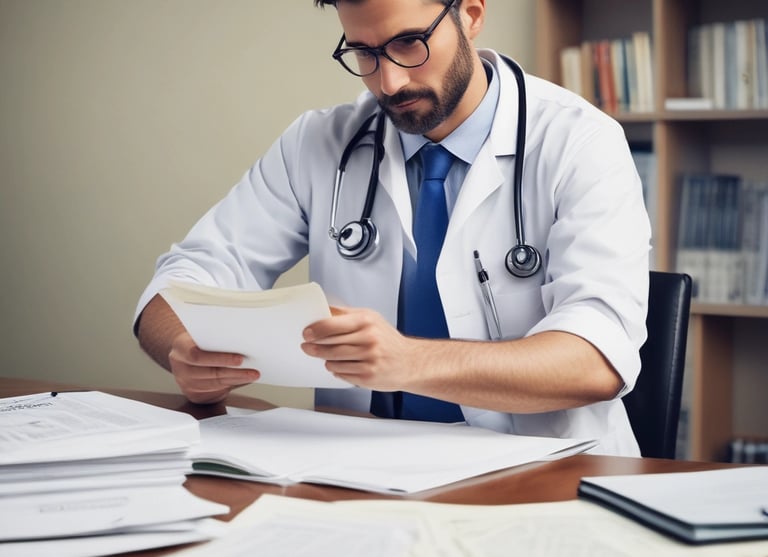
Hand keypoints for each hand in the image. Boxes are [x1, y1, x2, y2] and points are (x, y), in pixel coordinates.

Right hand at [168, 332, 259, 403]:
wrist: (186, 353)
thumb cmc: (200, 342)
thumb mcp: (204, 335)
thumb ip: (218, 338)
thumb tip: (245, 343)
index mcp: (180, 348)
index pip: (197, 355)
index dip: (220, 358)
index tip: (240, 359)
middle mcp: (180, 366)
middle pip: (209, 373)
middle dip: (234, 373)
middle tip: (253, 371)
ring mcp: (185, 383)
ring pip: (214, 384)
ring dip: (236, 380)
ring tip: (252, 375)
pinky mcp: (193, 394)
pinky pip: (214, 393)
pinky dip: (230, 386)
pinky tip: (242, 380)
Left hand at [301, 306, 425, 391]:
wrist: (410, 362)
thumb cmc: (388, 340)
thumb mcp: (371, 319)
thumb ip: (346, 314)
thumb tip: (321, 310)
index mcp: (366, 321)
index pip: (332, 324)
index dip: (315, 329)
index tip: (306, 332)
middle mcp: (368, 339)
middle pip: (330, 344)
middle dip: (314, 346)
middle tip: (307, 346)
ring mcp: (368, 359)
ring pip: (333, 361)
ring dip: (325, 359)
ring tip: (325, 356)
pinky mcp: (367, 376)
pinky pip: (341, 373)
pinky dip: (336, 370)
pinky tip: (340, 365)